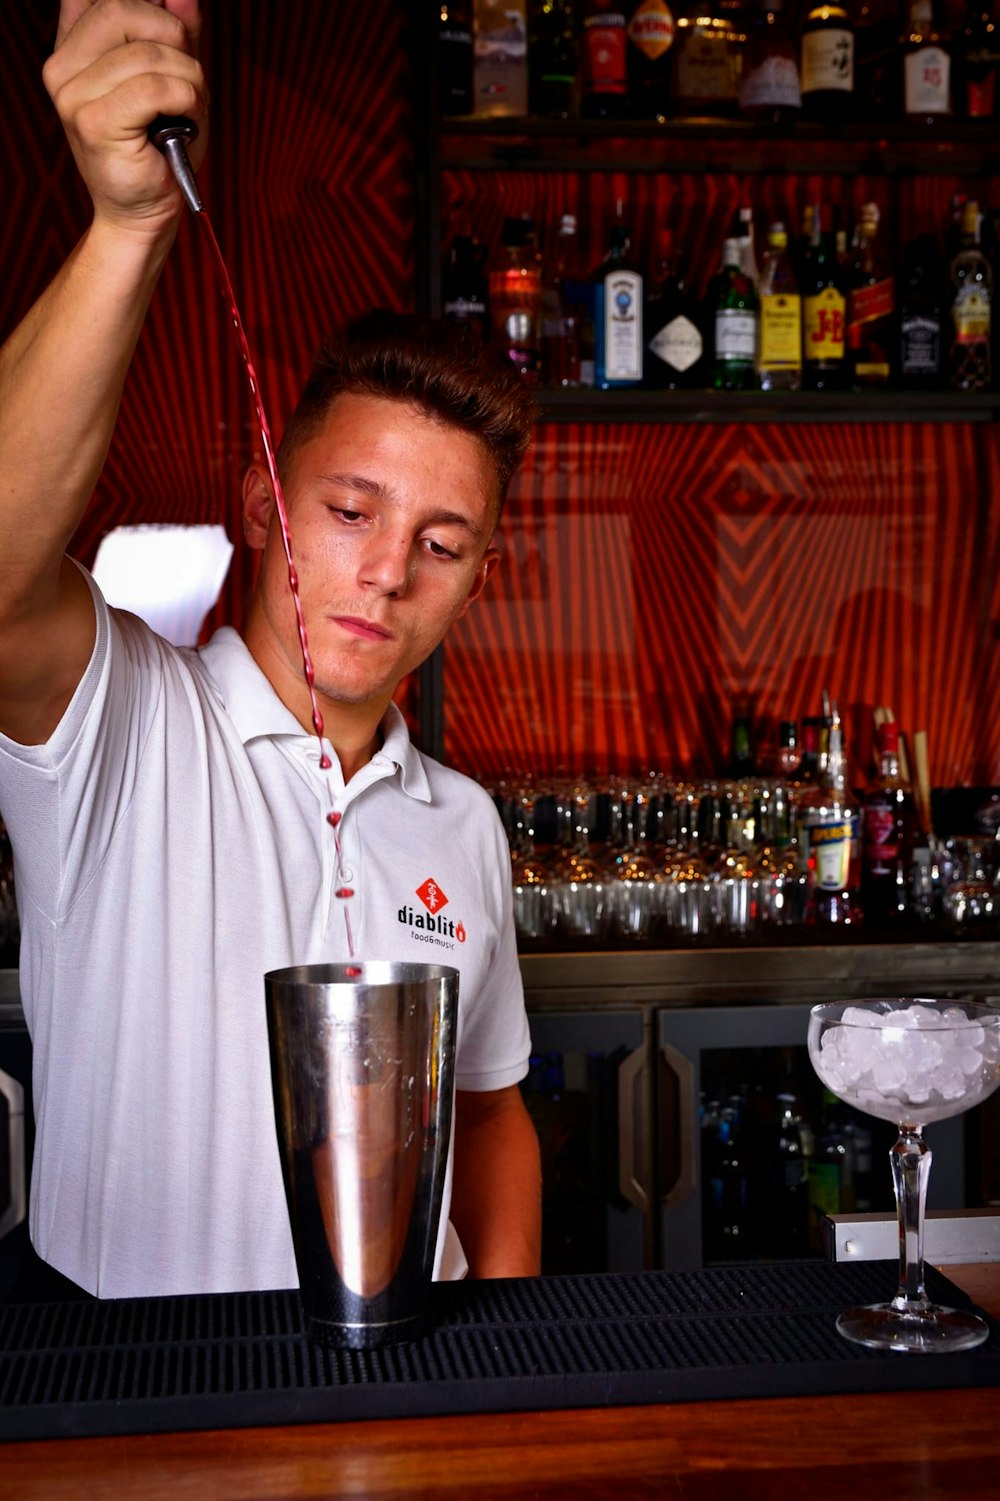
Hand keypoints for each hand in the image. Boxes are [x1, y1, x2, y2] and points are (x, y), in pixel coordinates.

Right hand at [43, 0, 206, 234]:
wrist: (144, 213)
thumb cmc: (159, 150)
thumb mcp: (172, 81)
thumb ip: (175, 35)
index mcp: (72, 51)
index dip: (144, 1)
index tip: (172, 26)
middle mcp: (62, 68)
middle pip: (123, 9)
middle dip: (173, 37)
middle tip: (188, 78)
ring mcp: (72, 95)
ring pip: (146, 53)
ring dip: (188, 79)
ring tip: (189, 110)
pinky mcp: (93, 122)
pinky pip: (154, 87)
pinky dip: (185, 99)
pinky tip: (185, 121)